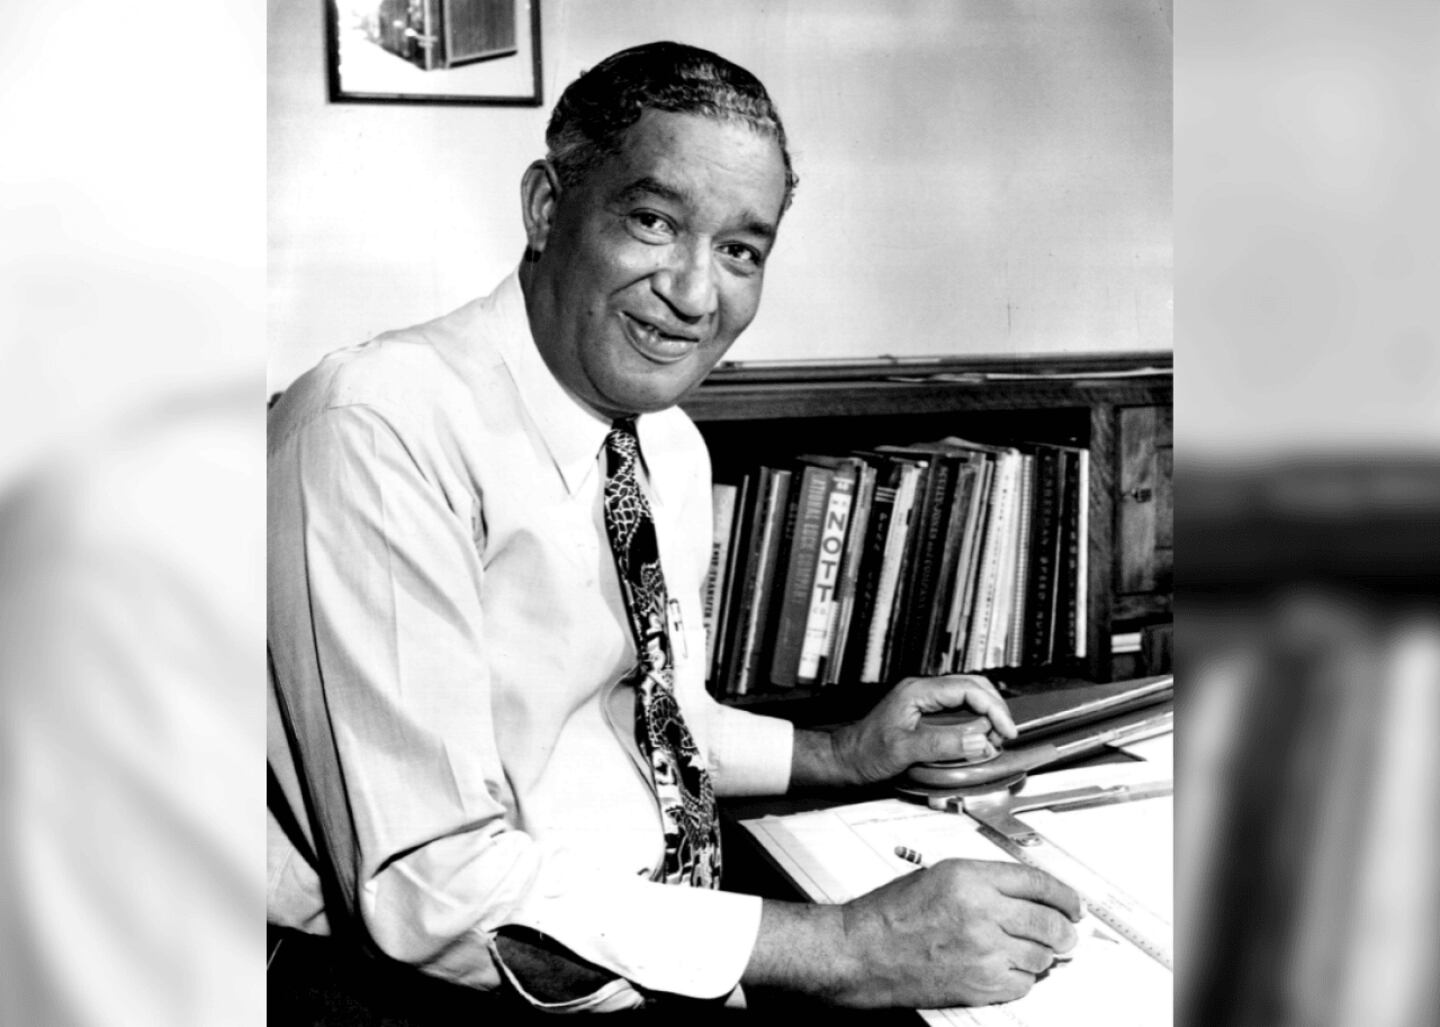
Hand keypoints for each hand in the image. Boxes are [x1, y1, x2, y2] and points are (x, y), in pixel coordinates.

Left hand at [829, 674, 1017, 785]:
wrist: (846, 759)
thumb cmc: (866, 752)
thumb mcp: (905, 750)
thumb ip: (943, 744)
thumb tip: (980, 741)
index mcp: (918, 691)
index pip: (968, 689)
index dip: (993, 708)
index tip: (1006, 730)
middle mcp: (922, 690)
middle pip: (972, 686)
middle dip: (994, 708)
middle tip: (1005, 733)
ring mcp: (923, 700)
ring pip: (966, 696)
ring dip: (986, 713)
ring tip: (995, 737)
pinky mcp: (924, 712)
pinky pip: (957, 708)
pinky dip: (974, 720)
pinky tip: (979, 736)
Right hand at [837, 859, 1080, 1007]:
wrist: (864, 951)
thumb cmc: (891, 914)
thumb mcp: (938, 875)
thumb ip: (985, 881)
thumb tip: (1027, 895)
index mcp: (970, 878)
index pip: (1038, 882)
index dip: (1064, 895)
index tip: (1073, 904)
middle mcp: (981, 913)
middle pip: (1049, 922)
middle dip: (1066, 930)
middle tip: (1068, 933)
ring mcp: (983, 952)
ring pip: (1041, 957)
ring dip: (1044, 955)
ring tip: (1035, 951)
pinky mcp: (980, 985)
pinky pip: (1023, 985)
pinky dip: (1024, 978)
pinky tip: (1012, 969)